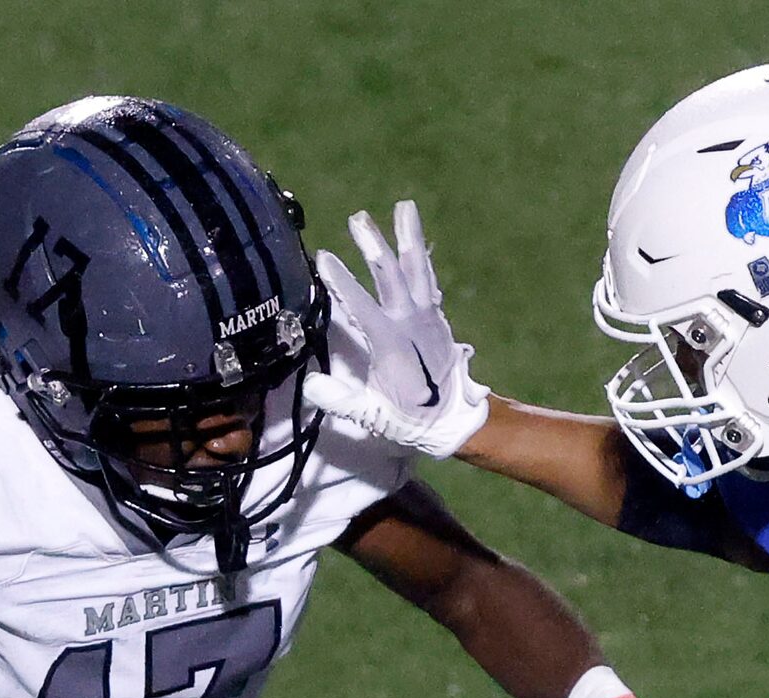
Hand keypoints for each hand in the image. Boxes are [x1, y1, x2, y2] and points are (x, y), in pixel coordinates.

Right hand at [303, 200, 489, 458]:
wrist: (456, 420)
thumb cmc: (411, 419)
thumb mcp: (375, 416)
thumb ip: (344, 401)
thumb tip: (312, 386)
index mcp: (392, 344)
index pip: (361, 307)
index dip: (342, 283)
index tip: (323, 257)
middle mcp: (412, 323)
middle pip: (391, 277)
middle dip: (374, 247)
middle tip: (358, 218)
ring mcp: (428, 317)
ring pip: (417, 270)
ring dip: (408, 238)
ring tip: (404, 206)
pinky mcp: (436, 317)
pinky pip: (427, 280)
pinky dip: (422, 259)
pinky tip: (416, 239)